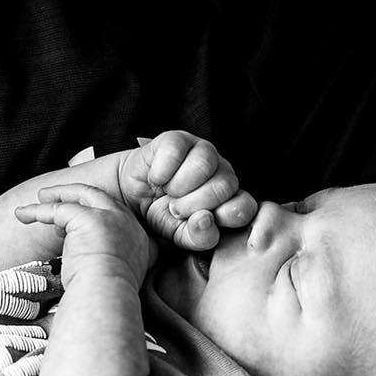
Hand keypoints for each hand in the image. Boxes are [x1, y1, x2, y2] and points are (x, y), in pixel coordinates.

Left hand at [15, 184, 154, 288]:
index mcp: (137, 239)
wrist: (106, 296)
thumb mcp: (115, 275)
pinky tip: (23, 214)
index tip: (72, 227)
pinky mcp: (88, 218)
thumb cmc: (105, 297)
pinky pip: (58, 208)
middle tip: (55, 198)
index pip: (114, 216)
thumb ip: (108, 262)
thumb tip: (86, 262)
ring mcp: (110, 217)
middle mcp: (128, 224)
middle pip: (99, 199)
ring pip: (80, 196)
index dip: (93, 214)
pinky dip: (38, 210)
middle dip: (76, 196)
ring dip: (58, 195)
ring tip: (40, 198)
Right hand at [118, 131, 257, 249]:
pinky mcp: (179, 139)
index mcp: (230, 198)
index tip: (201, 221)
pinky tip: (156, 178)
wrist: (130, 198)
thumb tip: (206, 222)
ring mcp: (203, 151)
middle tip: (176, 209)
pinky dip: (162, 171)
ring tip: (168, 193)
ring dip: (180, 185)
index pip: (245, 205)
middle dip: (196, 203)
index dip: (225, 215)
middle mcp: (222, 172)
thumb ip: (199, 237)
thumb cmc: (162, 216)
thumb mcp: (180, 236)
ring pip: (205, 163)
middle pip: (226, 185)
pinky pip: (176, 151)